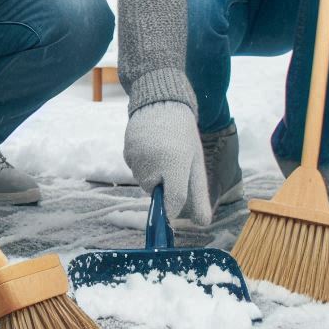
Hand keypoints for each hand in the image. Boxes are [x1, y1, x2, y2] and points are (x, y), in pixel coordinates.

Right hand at [123, 102, 209, 224]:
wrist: (161, 104)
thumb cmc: (184, 135)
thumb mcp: (195, 163)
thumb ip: (198, 195)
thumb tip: (203, 224)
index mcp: (175, 164)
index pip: (172, 200)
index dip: (173, 208)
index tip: (173, 208)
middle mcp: (152, 162)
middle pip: (156, 191)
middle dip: (163, 184)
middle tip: (172, 163)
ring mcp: (136, 157)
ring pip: (143, 181)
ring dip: (151, 175)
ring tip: (160, 152)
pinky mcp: (126, 152)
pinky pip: (134, 169)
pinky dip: (141, 165)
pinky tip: (149, 148)